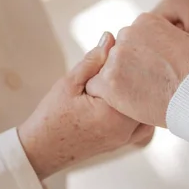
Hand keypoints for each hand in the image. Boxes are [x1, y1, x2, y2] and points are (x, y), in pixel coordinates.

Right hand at [17, 32, 153, 178]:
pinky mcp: (123, 143)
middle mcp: (124, 128)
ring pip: (146, 110)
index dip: (132, 60)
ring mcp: (125, 138)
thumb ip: (93, 61)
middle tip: (130, 58)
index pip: (135, 78)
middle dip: (139, 76)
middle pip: (145, 95)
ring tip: (131, 77)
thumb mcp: (69, 83)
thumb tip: (110, 38)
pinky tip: (129, 98)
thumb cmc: (51, 117)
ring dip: (140, 94)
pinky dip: (140, 110)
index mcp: (112, 113)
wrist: (42, 151)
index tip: (125, 47)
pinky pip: (142, 125)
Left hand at [86, 13, 188, 127]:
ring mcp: (117, 57)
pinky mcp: (110, 81)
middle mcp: (127, 33)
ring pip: (107, 70)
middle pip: (118, 53)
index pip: (132, 38)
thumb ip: (160, 40)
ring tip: (141, 97)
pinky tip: (125, 104)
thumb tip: (151, 49)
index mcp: (146, 20)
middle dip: (128, 69)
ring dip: (118, 83)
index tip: (155, 71)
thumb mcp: (183, 41)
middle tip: (147, 86)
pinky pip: (95, 86)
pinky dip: (106, 97)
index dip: (141, 58)